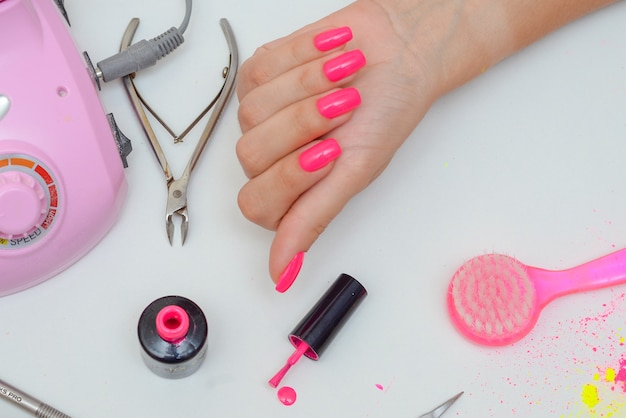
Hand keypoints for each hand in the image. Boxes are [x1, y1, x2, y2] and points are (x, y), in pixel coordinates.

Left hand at [236, 0, 440, 290]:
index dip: (290, 177)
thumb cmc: (384, 114)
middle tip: (345, 106)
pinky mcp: (259, 74)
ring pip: (252, 110)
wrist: (399, 54)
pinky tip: (331, 57)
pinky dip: (302, 58)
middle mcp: (270, 155)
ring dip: (307, 87)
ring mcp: (260, 114)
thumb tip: (282, 275)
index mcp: (290, 189)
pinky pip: (262, 70)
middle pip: (251, 155)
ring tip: (344, 77)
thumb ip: (313, 220)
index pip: (257, 203)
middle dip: (302, 125)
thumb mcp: (355, 172)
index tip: (331, 151)